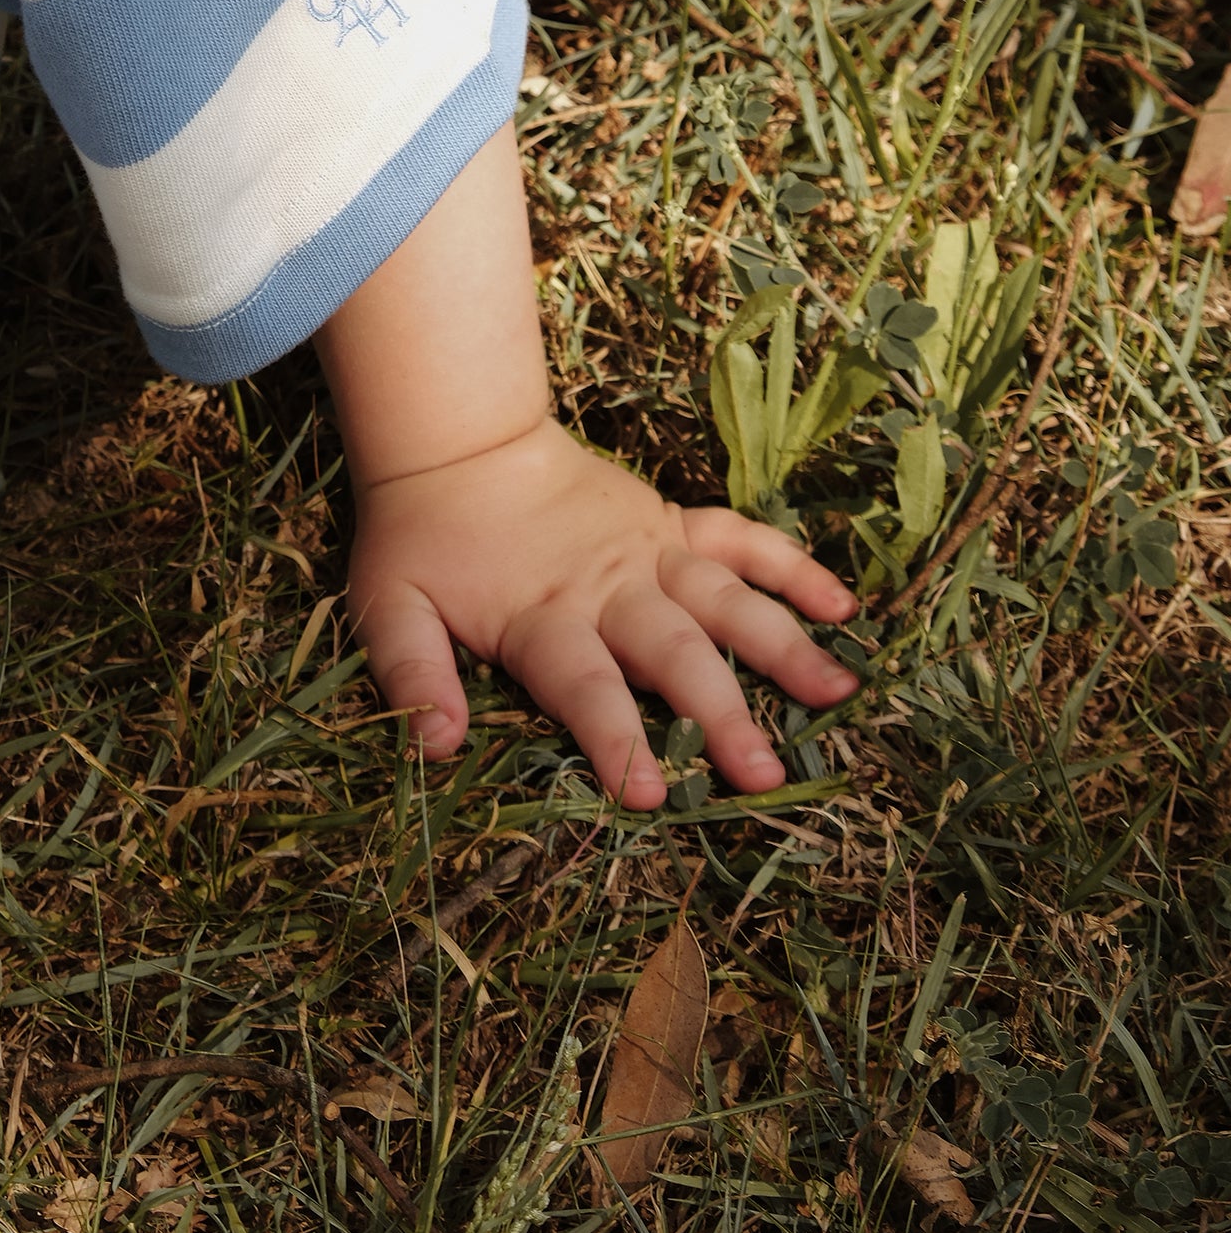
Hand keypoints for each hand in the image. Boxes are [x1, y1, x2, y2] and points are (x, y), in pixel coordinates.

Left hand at [346, 416, 857, 802]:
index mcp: (543, 617)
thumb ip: (413, 674)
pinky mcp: (672, 525)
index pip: (585, 687)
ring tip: (838, 695)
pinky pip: (743, 541)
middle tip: (766, 776)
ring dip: (784, 647)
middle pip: (674, 653)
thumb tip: (437, 746)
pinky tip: (843, 608)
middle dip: (722, 715)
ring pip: (727, 601)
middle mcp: (609, 587)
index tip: (648, 793)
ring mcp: (650, 552)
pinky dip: (794, 568)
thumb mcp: (389, 606)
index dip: (615, 739)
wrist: (457, 439)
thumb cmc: (422, 536)